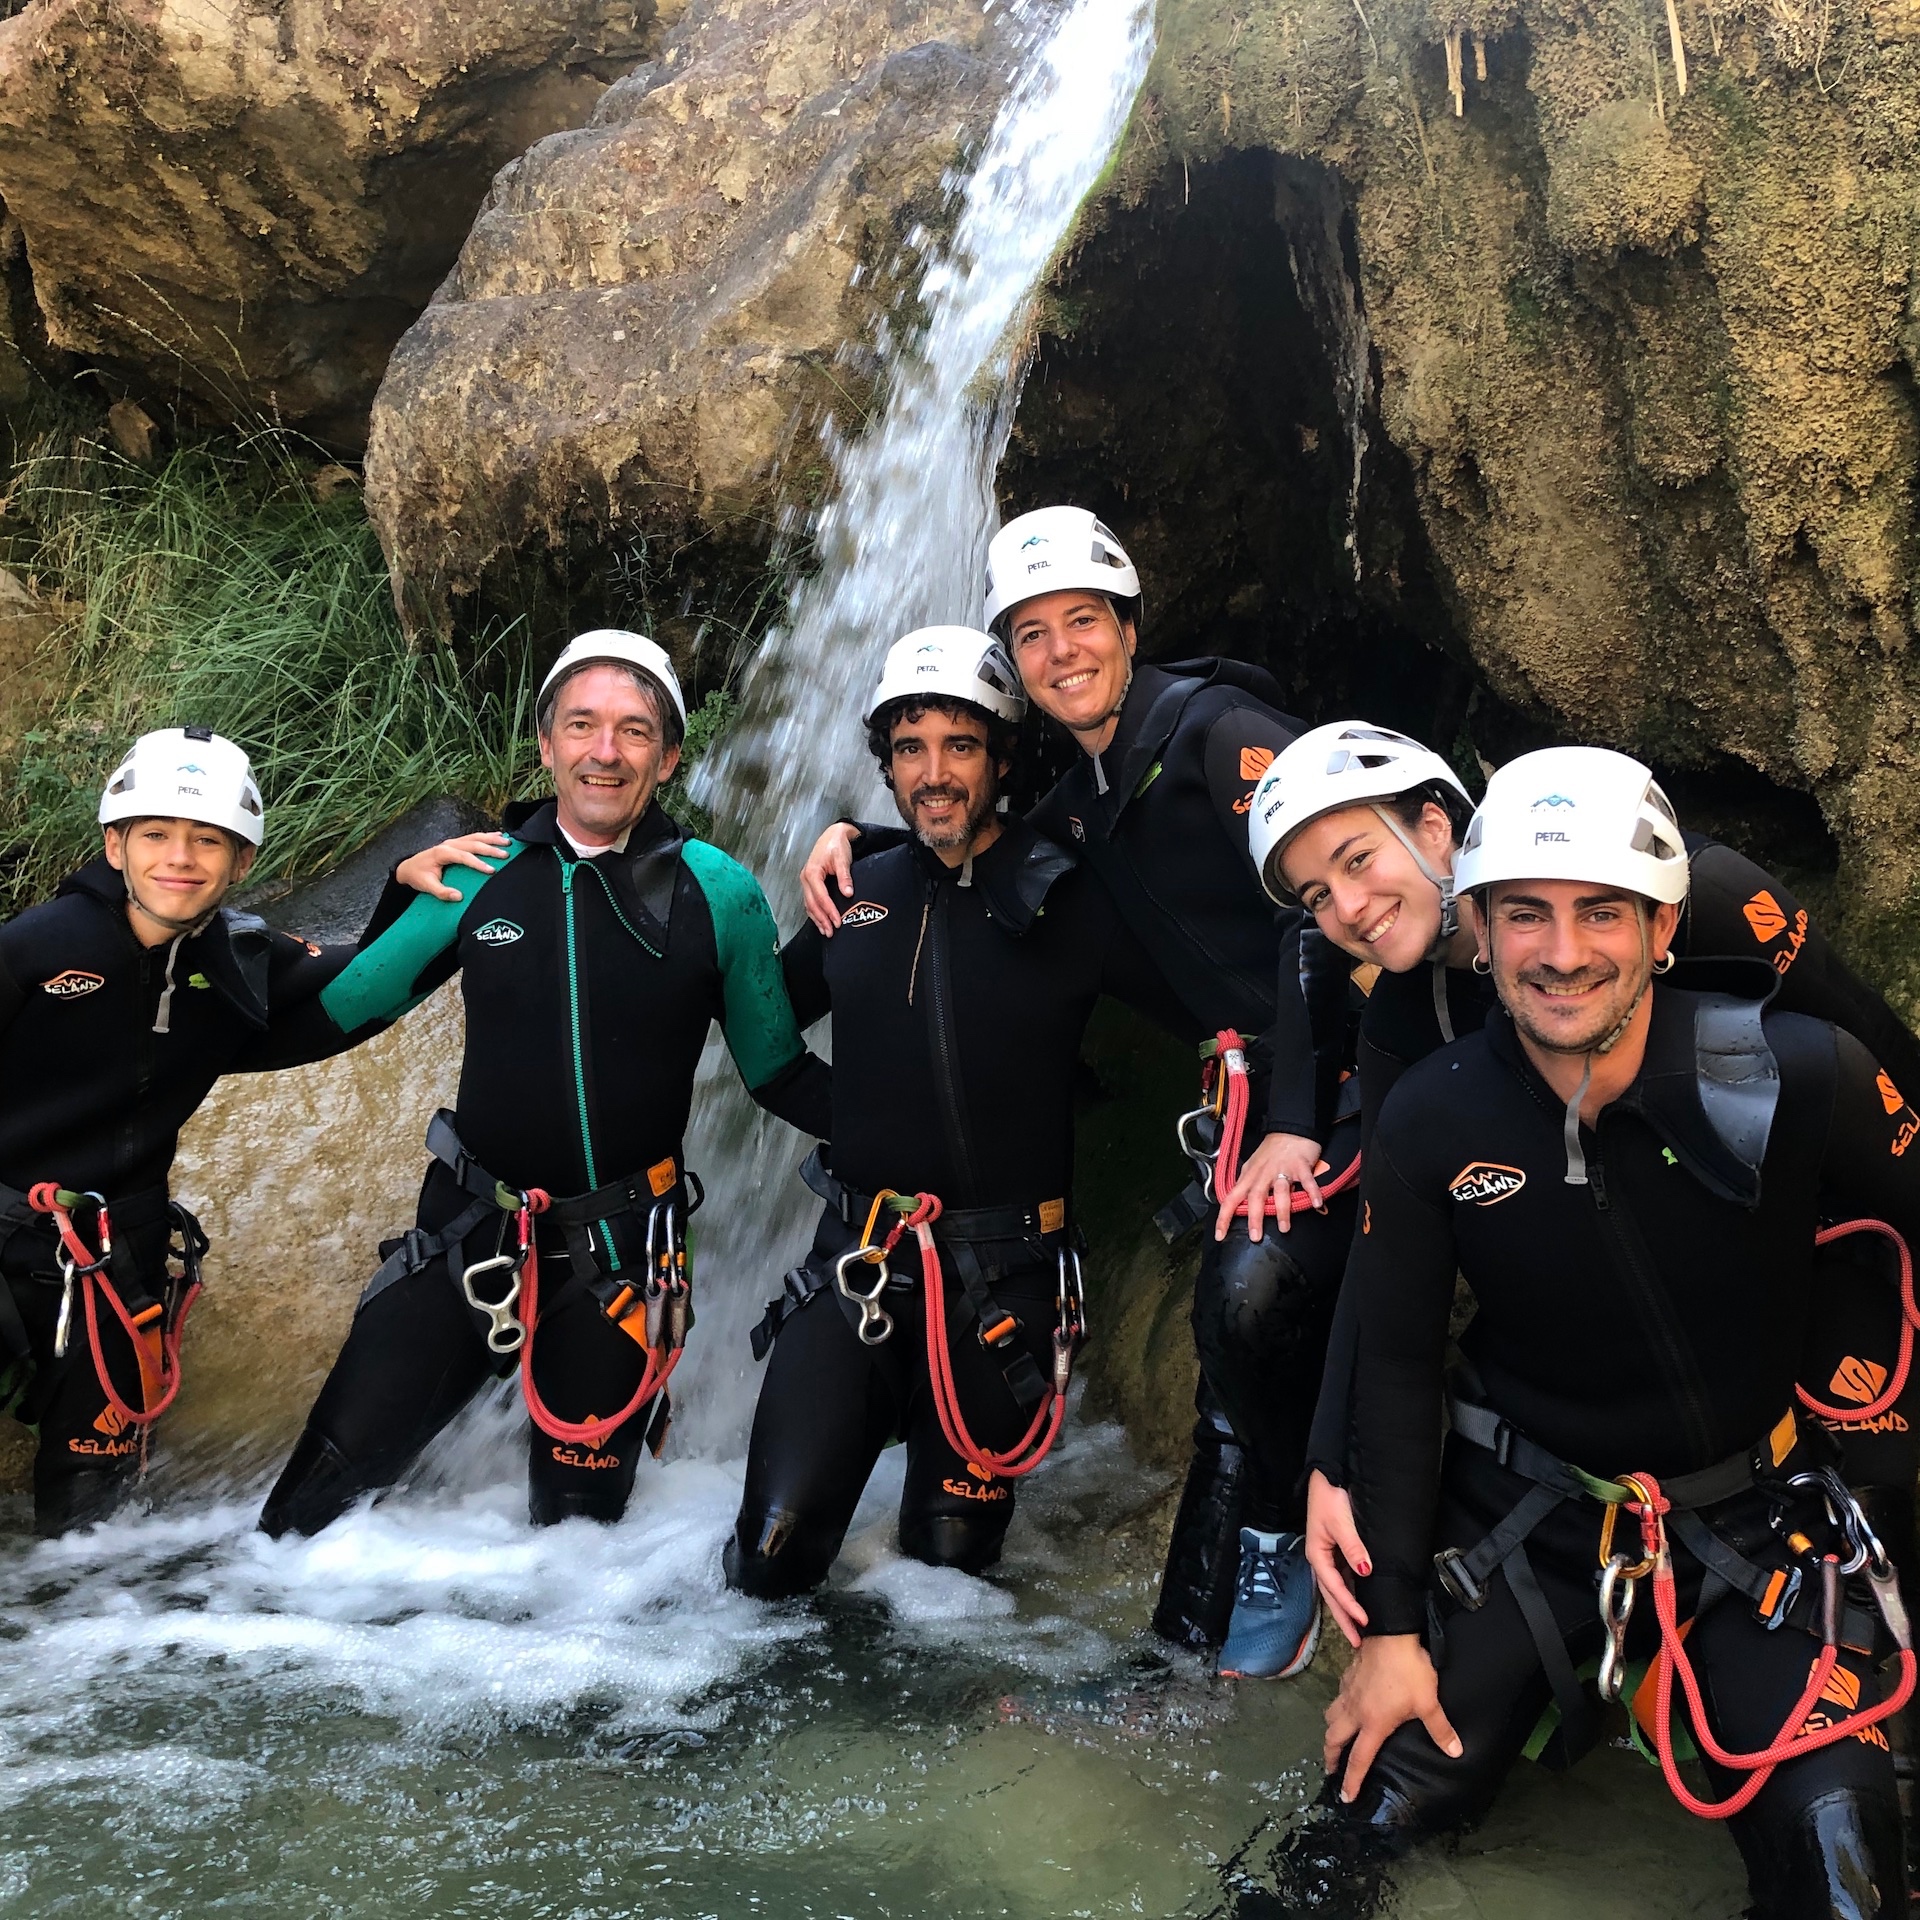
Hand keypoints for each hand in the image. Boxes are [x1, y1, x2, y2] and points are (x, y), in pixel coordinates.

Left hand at [395, 831, 509, 901]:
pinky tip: (499, 836)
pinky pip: (474, 837)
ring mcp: (453, 842)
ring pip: (476, 837)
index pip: (464, 856)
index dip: (478, 863)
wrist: (409, 867)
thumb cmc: (418, 876)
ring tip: (508, 843)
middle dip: (491, 849)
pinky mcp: (456, 843)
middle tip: (506, 855)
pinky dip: (488, 836)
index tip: (491, 870)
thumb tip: (459, 896)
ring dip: (492, 839)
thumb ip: (442, 892)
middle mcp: (449, 844)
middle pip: (473, 843)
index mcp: (442, 853)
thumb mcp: (426, 886)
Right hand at [800, 822, 859, 935]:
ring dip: (817, 919)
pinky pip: (810, 901)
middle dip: (822, 919)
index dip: (829, 911)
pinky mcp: (810, 883)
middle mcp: (806, 878)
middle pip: (812, 904)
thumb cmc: (837, 845)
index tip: (838, 921)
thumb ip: (845, 877)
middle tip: (832, 932)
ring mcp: (806, 881)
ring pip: (809, 904)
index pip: (820, 896)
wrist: (833, 835)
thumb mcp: (843, 859)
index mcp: (812, 872)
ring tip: (826, 931)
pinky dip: (815, 912)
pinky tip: (821, 921)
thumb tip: (847, 893)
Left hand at [1216, 1131, 1323, 1241]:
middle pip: (1255, 1196)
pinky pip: (1307, 1181)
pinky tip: (1315, 1203)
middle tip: (1255, 1237)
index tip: (1220, 1235)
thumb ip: (1248, 1186)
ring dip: (1282, 1210)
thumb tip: (1239, 1207)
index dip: (1224, 1217)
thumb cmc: (1271, 1151)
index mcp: (1249, 1175)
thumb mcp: (1253, 1167)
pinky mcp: (1301, 1166)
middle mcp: (1263, 1174)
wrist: (1291, 1129)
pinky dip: (1312, 1192)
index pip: (1231, 1198)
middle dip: (1254, 1217)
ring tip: (1283, 1228)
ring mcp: (1282, 1170)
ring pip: (1280, 1191)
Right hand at [1305, 1470, 1371, 1648]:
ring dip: (1347, 1608)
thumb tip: (1365, 1571)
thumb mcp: (1341, 1522)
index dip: (1349, 1606)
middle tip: (1357, 1641)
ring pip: (1337, 1588)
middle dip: (1344, 1618)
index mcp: (1317, 1554)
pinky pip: (1342, 1577)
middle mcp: (1321, 1558)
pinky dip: (1350, 1592)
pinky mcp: (1336, 1550)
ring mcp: (1328, 1555)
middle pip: (1332, 1595)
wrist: (1328, 1474)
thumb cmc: (1330, 1496)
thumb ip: (1353, 1548)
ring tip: (1359, 1629)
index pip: (1334, 1587)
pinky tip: (1359, 1601)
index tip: (1364, 1621)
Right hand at [1323, 1633, 1461, 1802]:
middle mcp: (1355, 1710)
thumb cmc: (1409, 1671)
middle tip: (1332, 1770)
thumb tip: (1456, 1752)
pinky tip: (1347, 1704)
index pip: (1359, 1759)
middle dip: (1331, 1757)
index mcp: (1373, 1723)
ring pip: (1330, 1715)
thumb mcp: (1428, 1702)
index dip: (1351, 1780)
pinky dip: (1338, 1707)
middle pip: (1334, 1738)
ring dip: (1330, 1731)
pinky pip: (1337, 1697)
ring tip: (1334, 1739)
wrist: (1391, 1633)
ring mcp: (1348, 1691)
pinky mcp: (1347, 1675)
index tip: (1345, 1797)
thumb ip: (1440, 1729)